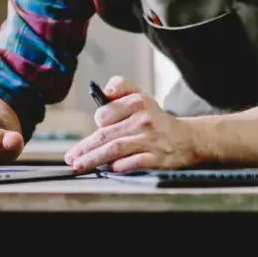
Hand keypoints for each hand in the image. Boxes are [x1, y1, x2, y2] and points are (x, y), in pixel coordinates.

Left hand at [64, 76, 198, 172]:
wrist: (186, 138)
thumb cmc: (155, 118)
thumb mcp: (140, 95)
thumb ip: (120, 87)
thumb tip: (104, 91)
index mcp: (137, 101)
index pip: (105, 112)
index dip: (96, 122)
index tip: (90, 132)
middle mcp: (143, 119)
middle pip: (105, 134)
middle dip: (84, 147)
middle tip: (71, 157)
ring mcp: (149, 139)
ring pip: (114, 149)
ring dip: (93, 159)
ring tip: (79, 165)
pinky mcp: (156, 158)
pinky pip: (131, 163)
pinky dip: (117, 167)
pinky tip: (107, 169)